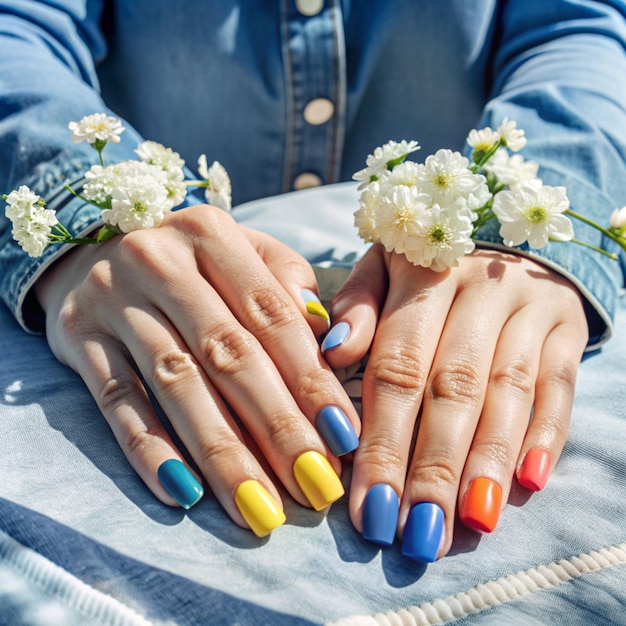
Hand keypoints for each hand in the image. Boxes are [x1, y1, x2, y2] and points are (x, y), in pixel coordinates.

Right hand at [35, 204, 359, 535]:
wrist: (93, 250)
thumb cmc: (190, 263)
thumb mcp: (241, 251)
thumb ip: (288, 285)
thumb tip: (333, 341)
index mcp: (210, 234)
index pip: (271, 315)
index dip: (310, 378)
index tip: (342, 436)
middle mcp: (159, 261)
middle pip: (227, 354)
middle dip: (276, 426)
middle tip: (313, 484)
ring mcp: (113, 299)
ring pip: (176, 385)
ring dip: (221, 452)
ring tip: (260, 507)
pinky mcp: (77, 337)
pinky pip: (116, 401)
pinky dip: (150, 449)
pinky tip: (183, 494)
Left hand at [322, 244, 587, 559]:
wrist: (501, 233)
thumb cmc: (425, 266)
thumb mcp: (381, 266)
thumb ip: (356, 307)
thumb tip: (332, 354)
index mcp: (420, 276)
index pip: (396, 367)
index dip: (381, 439)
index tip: (368, 507)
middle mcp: (477, 291)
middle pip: (452, 389)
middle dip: (432, 466)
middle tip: (416, 534)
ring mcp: (529, 308)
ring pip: (507, 393)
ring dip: (487, 463)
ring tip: (467, 523)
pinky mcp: (566, 327)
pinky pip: (559, 384)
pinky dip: (546, 435)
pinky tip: (528, 484)